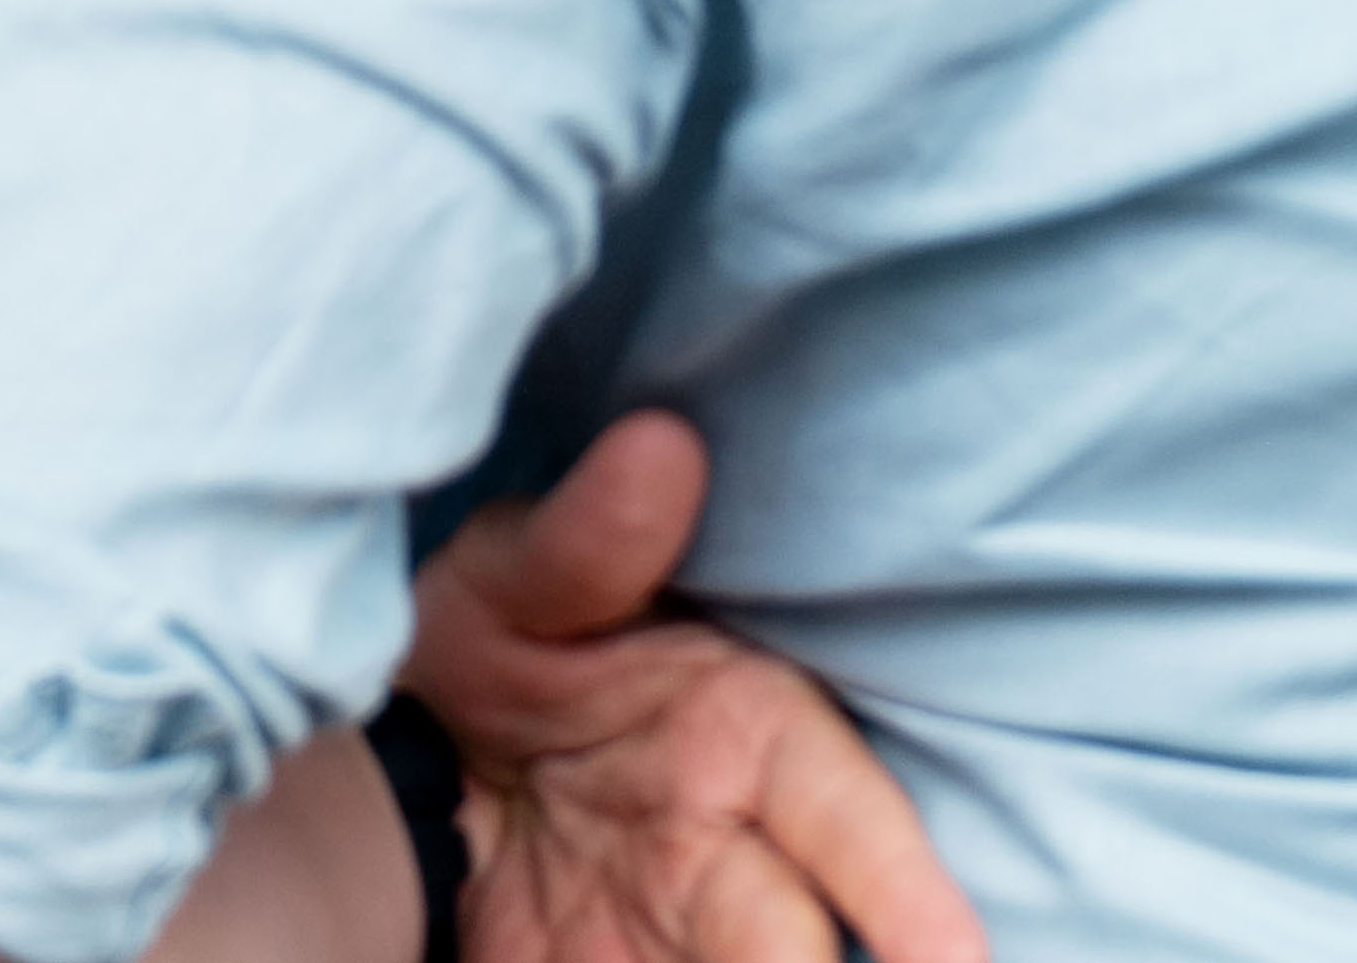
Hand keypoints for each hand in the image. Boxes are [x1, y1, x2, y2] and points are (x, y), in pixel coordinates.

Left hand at [404, 412, 985, 962]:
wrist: (403, 741)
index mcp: (757, 740)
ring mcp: (681, 942)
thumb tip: (658, 446)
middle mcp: (741, 857)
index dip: (908, 898)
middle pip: (800, 949)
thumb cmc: (500, 635)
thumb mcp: (520, 575)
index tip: (954, 957)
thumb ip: (589, 537)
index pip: (856, 827)